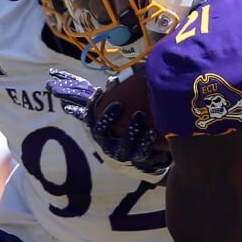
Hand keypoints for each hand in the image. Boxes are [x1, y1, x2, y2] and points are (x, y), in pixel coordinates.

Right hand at [48, 68, 171, 174]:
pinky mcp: (138, 160)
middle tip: (120, 104)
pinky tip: (152, 131)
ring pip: (124, 142)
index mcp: (100, 132)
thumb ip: (115, 101)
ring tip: (139, 114)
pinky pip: (142, 152)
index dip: (92, 105)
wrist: (145, 158)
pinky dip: (146, 141)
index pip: (89, 118)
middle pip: (101, 131)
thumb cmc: (129, 130)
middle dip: (109, 117)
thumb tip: (114, 80)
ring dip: (131, 128)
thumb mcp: (119, 119)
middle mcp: (107, 145)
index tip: (101, 91)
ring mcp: (122, 154)